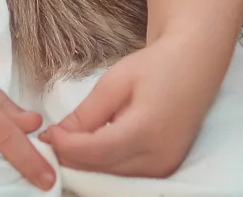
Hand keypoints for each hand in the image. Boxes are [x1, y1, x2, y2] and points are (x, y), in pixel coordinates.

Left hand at [41, 34, 223, 177]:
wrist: (194, 65)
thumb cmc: (156, 66)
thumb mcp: (115, 82)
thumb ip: (87, 114)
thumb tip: (58, 136)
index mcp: (147, 130)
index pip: (96, 151)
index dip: (67, 146)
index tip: (48, 134)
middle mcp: (159, 157)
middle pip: (103, 169)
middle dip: (72, 157)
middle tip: (50, 140)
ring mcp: (165, 167)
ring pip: (112, 177)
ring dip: (86, 163)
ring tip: (67, 141)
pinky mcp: (165, 169)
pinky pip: (126, 175)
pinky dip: (104, 164)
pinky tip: (90, 147)